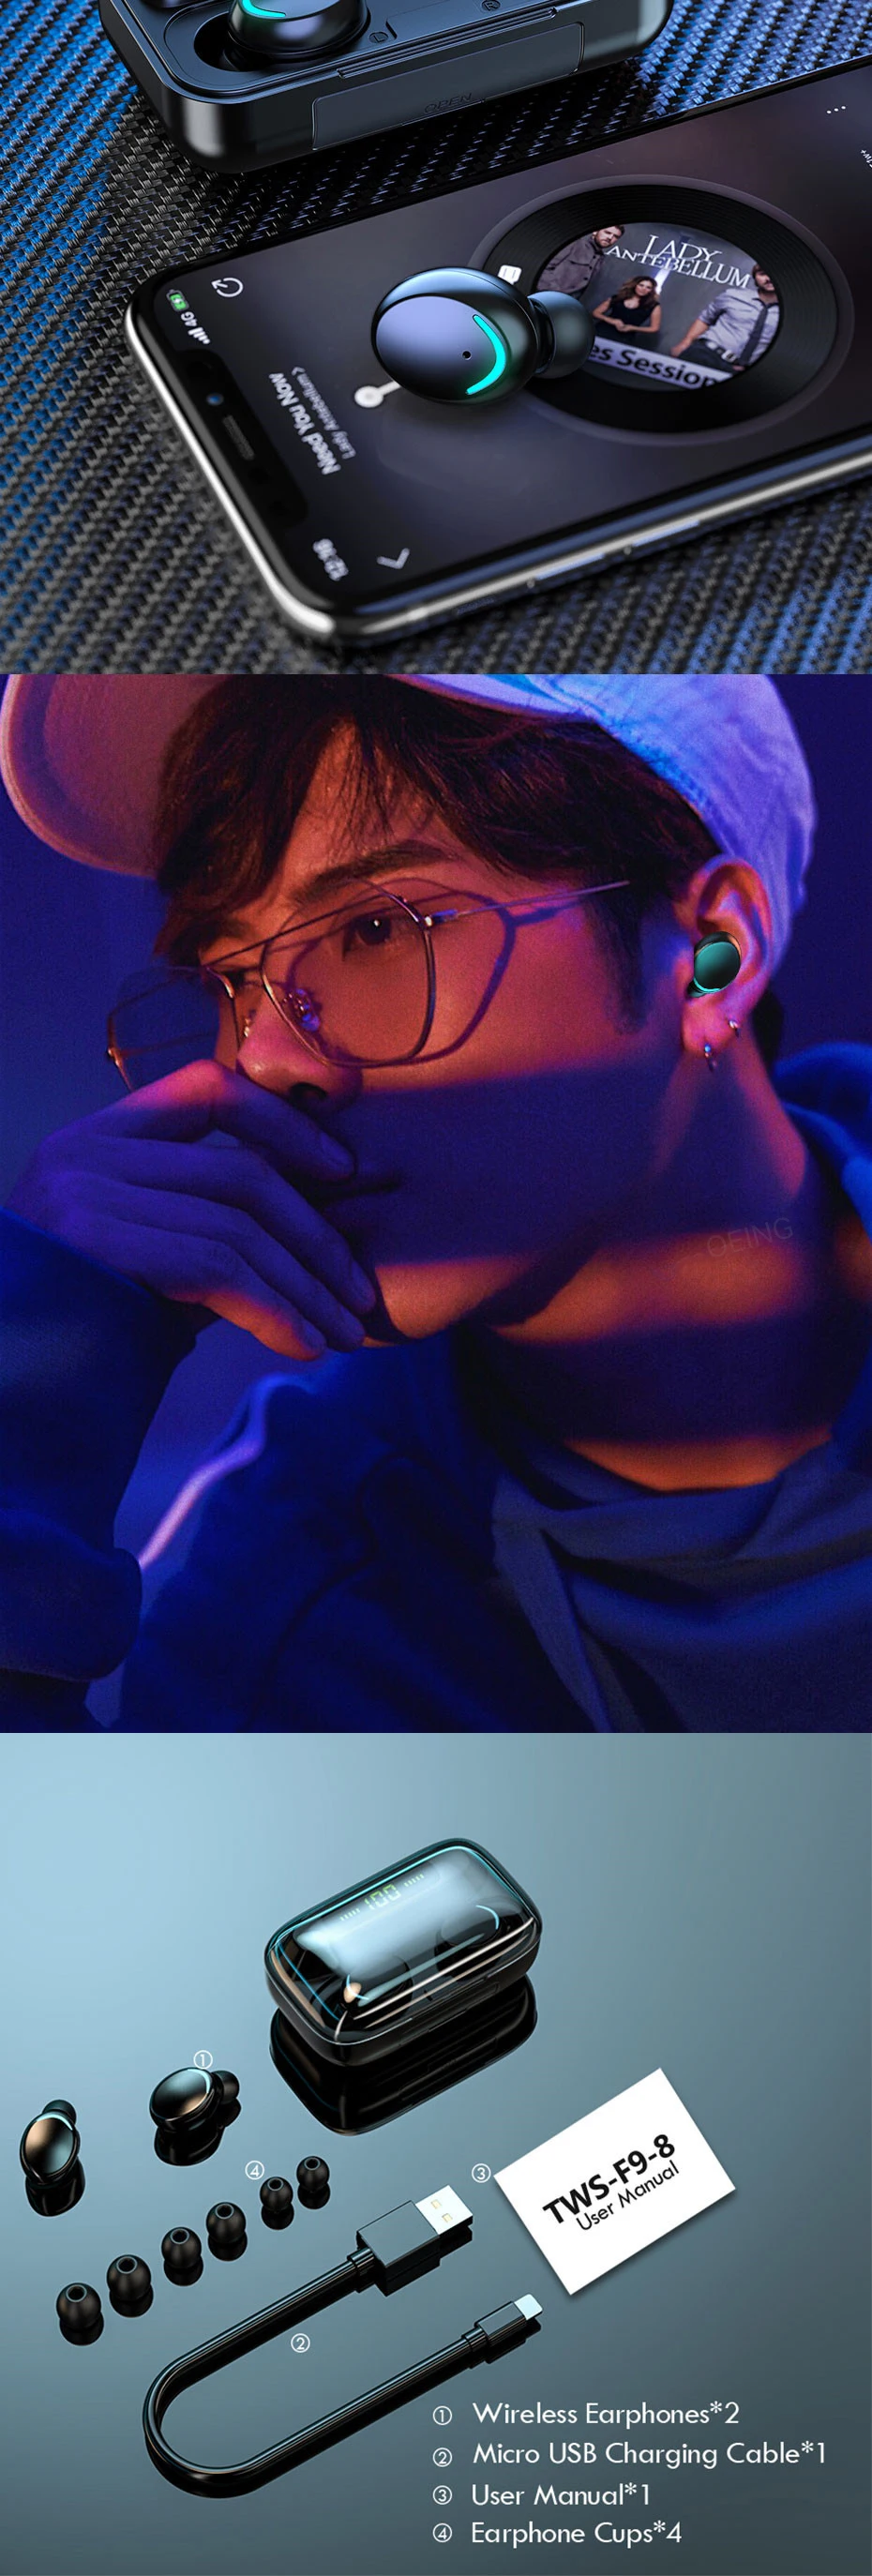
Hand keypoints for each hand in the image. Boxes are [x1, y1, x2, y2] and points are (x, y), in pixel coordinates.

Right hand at [7, 1060, 377, 1359]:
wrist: (5, 1381)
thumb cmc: (79, 1324)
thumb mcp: (143, 1255)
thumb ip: (209, 1226)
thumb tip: (322, 1230)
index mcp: (98, 1138)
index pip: (208, 1089)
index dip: (286, 1123)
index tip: (345, 1171)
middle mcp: (87, 1153)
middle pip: (242, 1174)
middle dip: (318, 1238)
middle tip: (359, 1295)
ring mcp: (85, 1194)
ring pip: (238, 1229)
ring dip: (305, 1289)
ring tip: (340, 1334)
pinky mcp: (94, 1244)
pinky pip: (215, 1269)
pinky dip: (273, 1310)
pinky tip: (301, 1344)